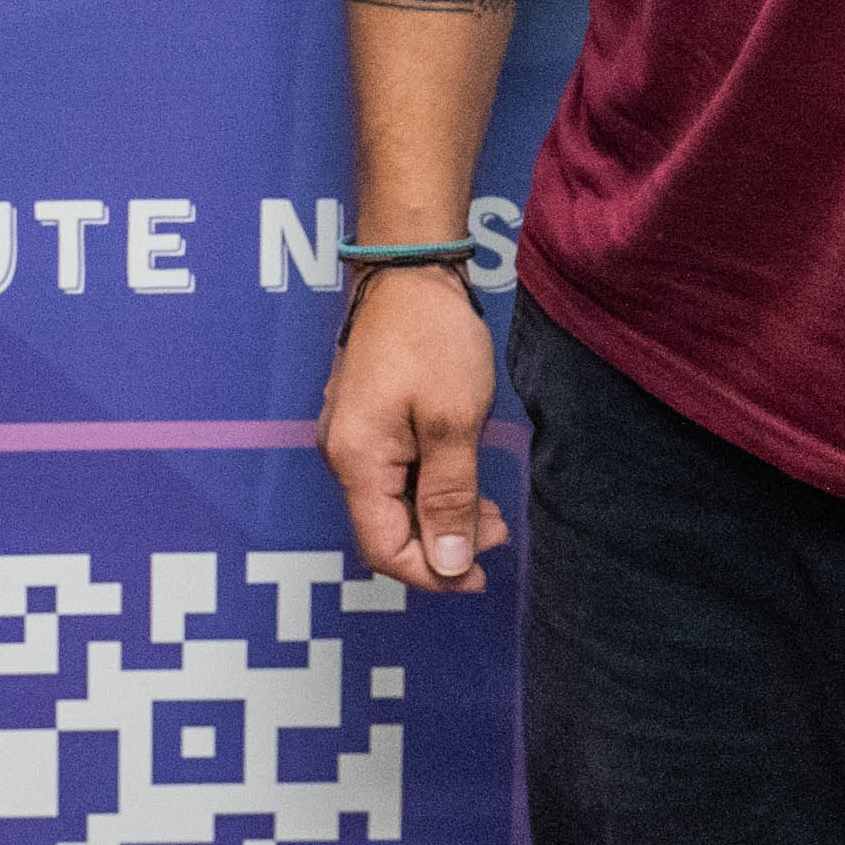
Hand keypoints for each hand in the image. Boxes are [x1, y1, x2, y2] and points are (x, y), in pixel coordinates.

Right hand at [321, 271, 502, 594]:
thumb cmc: (430, 338)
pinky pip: (394, 475)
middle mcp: (344, 456)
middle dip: (443, 545)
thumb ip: (450, 496)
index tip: (481, 574)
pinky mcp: (367, 421)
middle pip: (387, 530)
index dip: (431, 574)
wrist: (409, 270)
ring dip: (442, 516)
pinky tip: (466, 480)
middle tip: (500, 533)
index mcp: (356, 461)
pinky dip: (431, 488)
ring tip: (492, 511)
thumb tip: (448, 564)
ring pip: (394, 503)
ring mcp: (352, 437)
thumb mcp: (454, 422)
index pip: (383, 548)